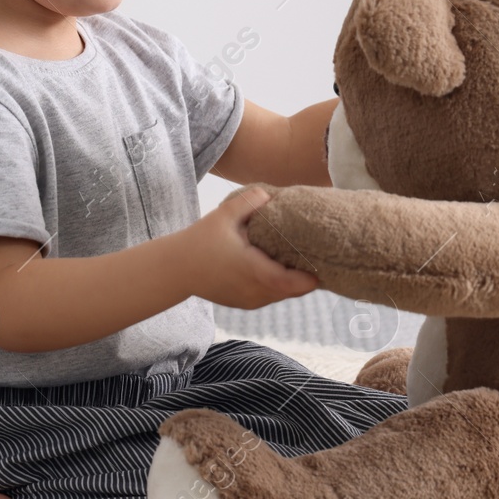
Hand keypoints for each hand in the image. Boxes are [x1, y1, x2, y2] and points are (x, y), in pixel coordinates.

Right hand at [184, 186, 319, 309]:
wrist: (176, 269)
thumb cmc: (200, 241)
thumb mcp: (223, 215)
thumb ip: (249, 202)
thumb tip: (271, 195)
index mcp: (252, 270)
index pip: (290, 283)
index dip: (309, 278)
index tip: (322, 265)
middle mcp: (254, 291)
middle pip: (292, 291)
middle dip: (306, 278)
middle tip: (319, 257)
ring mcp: (249, 300)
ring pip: (282, 296)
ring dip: (293, 283)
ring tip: (302, 262)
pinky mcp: (245, 303)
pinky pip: (271, 297)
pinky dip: (279, 287)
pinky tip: (281, 269)